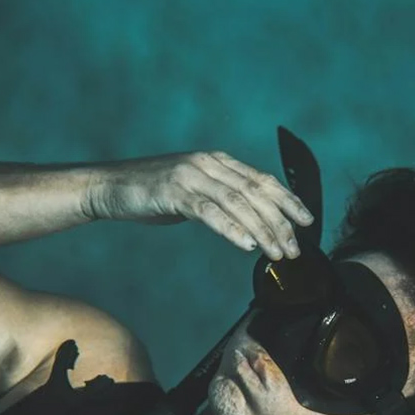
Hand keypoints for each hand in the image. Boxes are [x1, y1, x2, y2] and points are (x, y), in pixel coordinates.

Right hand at [84, 150, 314, 259]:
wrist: (108, 186)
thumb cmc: (151, 193)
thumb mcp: (193, 192)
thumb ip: (221, 200)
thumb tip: (250, 223)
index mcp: (218, 161)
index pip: (263, 180)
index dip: (288, 201)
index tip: (307, 221)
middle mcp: (209, 164)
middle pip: (257, 193)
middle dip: (280, 223)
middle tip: (294, 249)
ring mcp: (192, 175)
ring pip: (239, 203)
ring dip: (262, 230)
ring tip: (277, 253)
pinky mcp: (175, 192)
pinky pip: (211, 212)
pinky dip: (232, 229)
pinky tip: (247, 245)